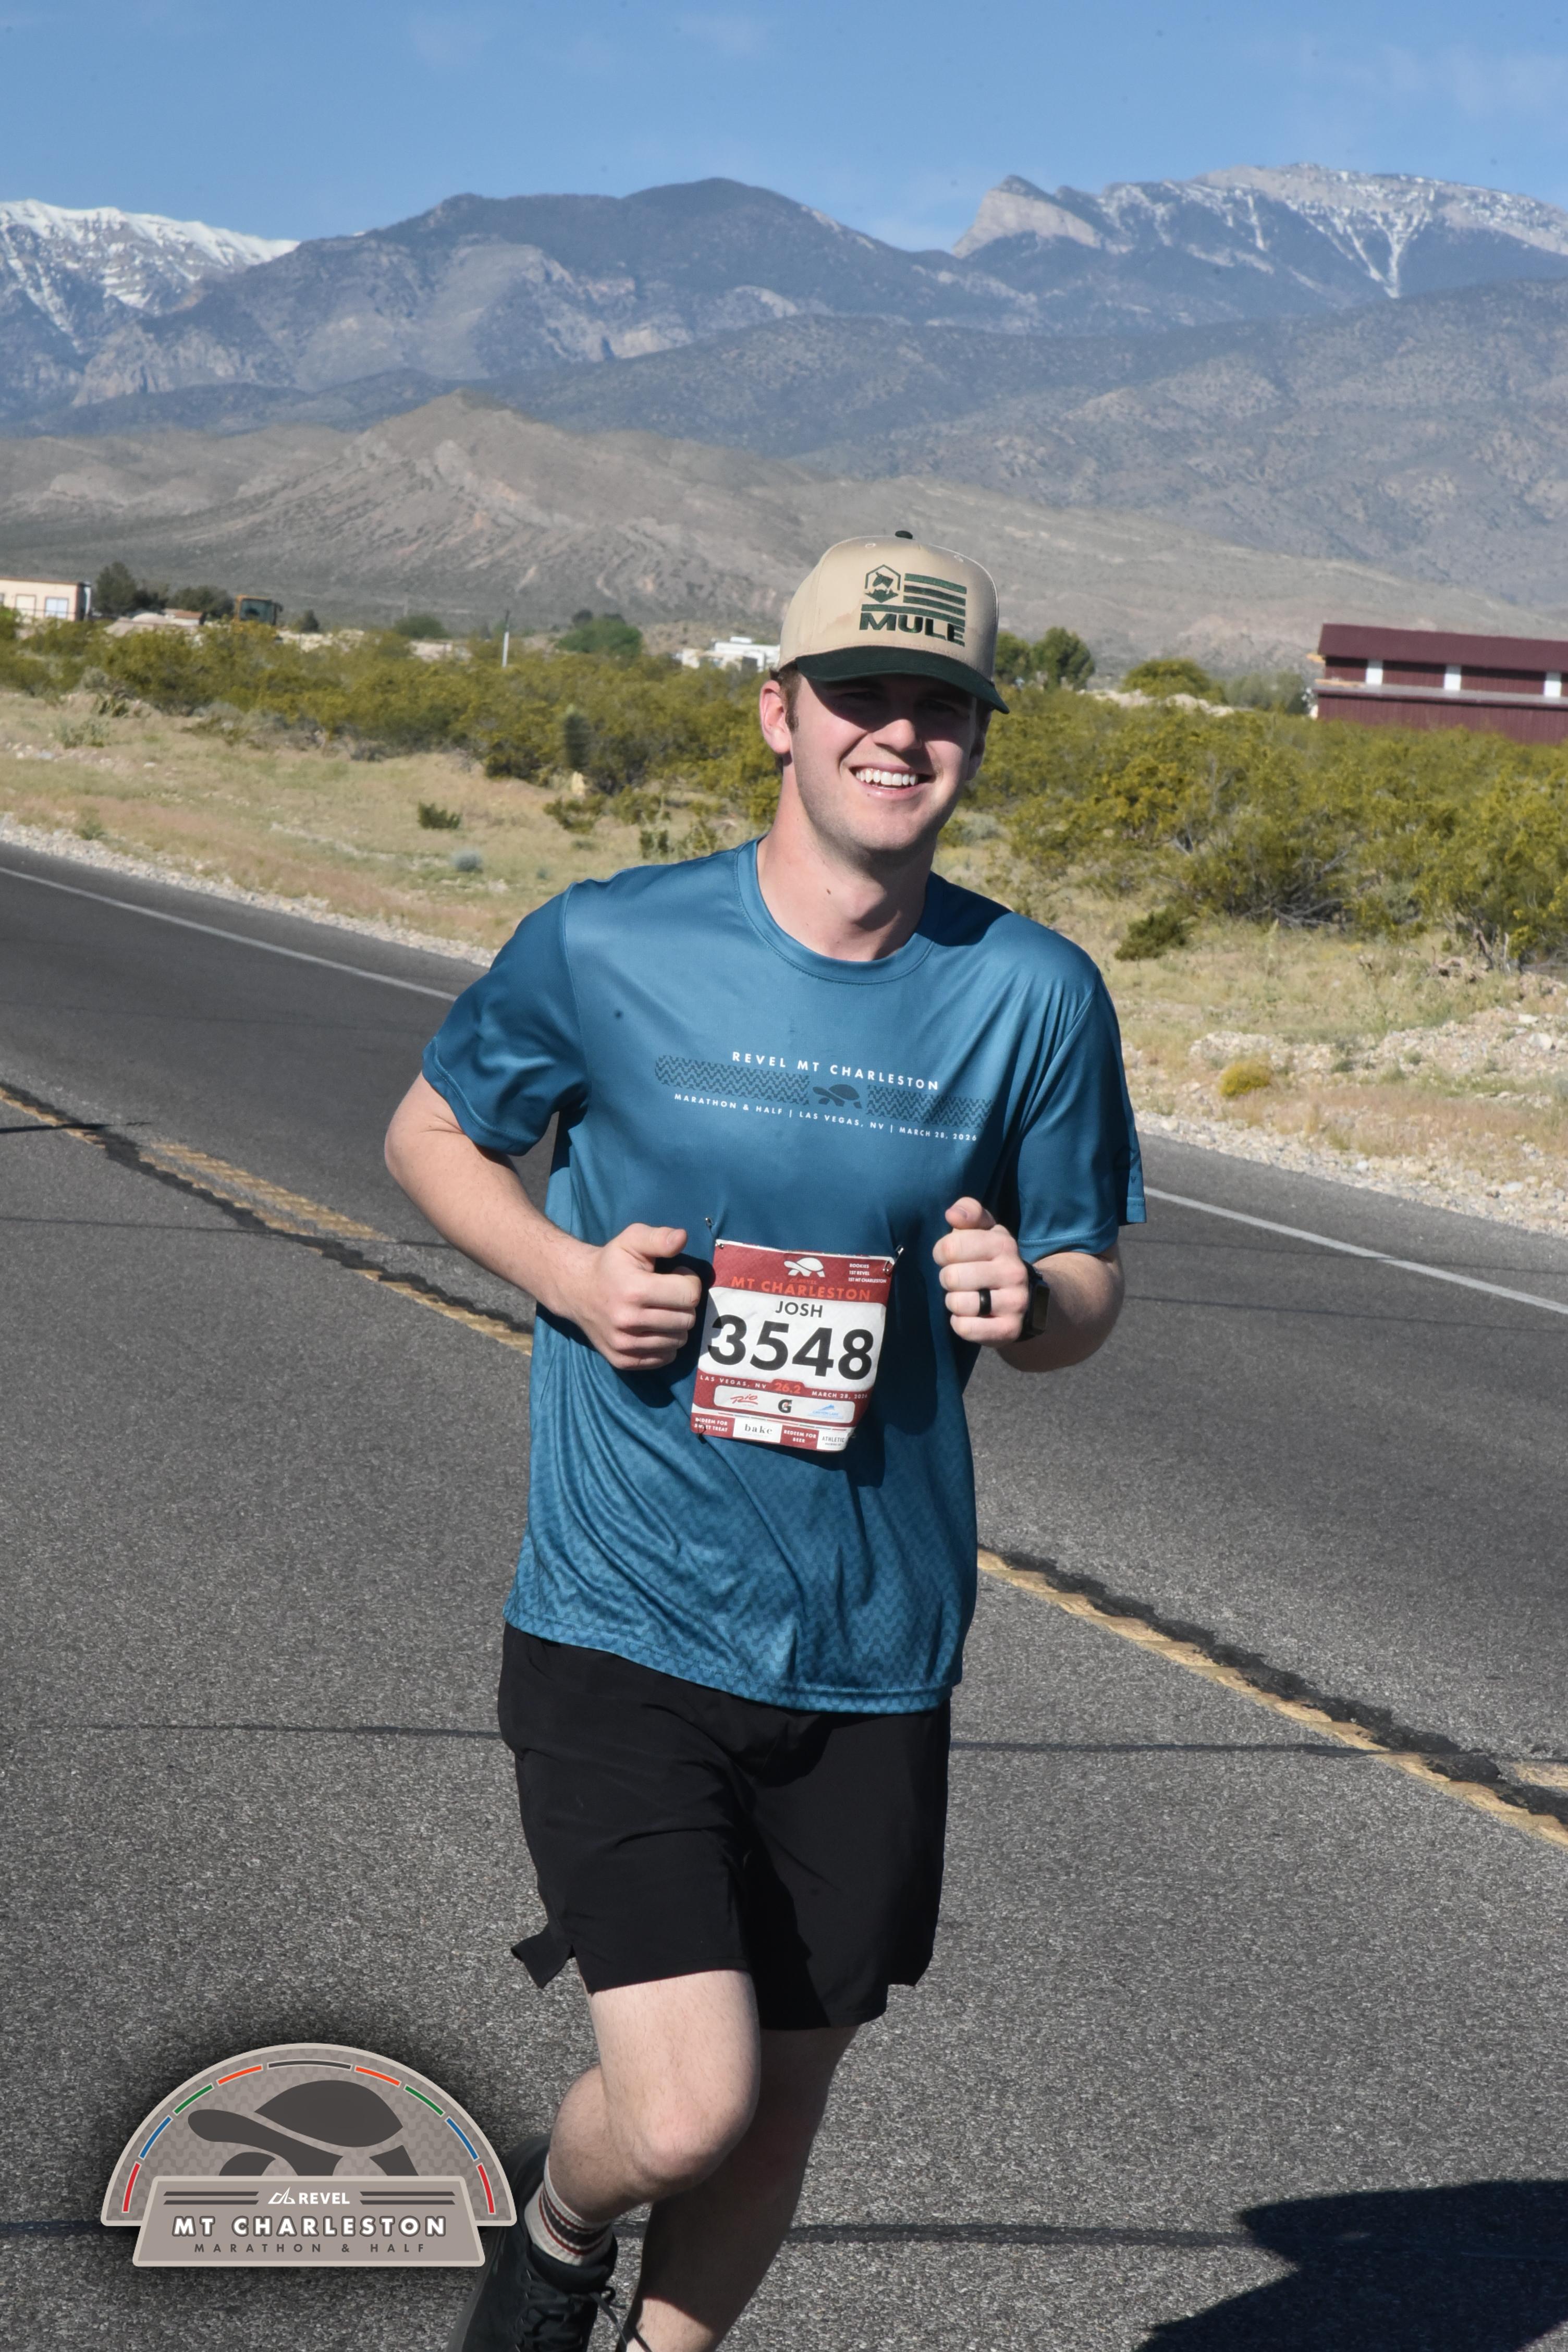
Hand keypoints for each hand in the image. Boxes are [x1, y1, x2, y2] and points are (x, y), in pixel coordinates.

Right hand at [559, 1223, 702, 1370]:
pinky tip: (652, 1327)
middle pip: (687, 1320)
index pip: (690, 1295)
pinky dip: (665, 1343)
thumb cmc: (610, 1263)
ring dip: (676, 1324)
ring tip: (659, 1309)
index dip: (689, 1281)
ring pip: (678, 1341)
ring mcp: (624, 1345)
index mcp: (634, 1290)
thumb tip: (682, 1237)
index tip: (676, 1275)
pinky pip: (665, 1358)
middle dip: (684, 1304)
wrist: (576, 1290)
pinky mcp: (622, 1360)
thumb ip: (659, 1238)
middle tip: (668, 1293)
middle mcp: (628, 1321)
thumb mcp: (632, 1240)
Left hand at [933, 1198, 1029, 1344]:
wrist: (1027, 1299)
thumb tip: (952, 1214)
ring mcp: (1015, 1302)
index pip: (950, 1247)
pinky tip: (970, 1317)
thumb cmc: (992, 1260)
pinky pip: (966, 1328)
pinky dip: (961, 1324)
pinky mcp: (1010, 1329)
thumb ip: (969, 1213)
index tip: (950, 1257)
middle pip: (951, 1277)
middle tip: (958, 1280)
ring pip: (958, 1303)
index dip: (941, 1253)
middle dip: (947, 1279)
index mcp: (1004, 1244)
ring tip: (965, 1297)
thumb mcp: (985, 1231)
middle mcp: (1013, 1272)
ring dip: (954, 1302)